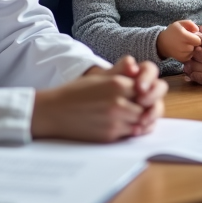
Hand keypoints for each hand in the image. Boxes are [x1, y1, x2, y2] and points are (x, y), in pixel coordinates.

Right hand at [34, 57, 166, 140]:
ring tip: (131, 117)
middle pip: (147, 107)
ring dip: (140, 120)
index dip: (146, 93)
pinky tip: (122, 125)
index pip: (147, 89)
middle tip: (141, 108)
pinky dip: (130, 131)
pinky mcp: (110, 135)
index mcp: (117, 84)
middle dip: (146, 108)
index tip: (142, 95)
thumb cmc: (75, 92)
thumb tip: (136, 67)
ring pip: (141, 122)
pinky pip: (130, 134)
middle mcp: (119, 102)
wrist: (54, 111)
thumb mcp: (98, 76)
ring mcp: (115, 120)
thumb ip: (120, 71)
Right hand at [156, 20, 201, 62]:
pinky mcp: (182, 59)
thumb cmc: (173, 31)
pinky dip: (189, 53)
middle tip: (188, 39)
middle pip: (197, 46)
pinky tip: (183, 49)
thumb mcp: (180, 23)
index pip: (199, 40)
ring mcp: (182, 54)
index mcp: (183, 35)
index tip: (193, 35)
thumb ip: (190, 24)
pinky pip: (191, 56)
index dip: (198, 37)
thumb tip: (197, 30)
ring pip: (194, 51)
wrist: (163, 43)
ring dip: (192, 48)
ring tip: (184, 44)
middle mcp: (182, 46)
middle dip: (195, 43)